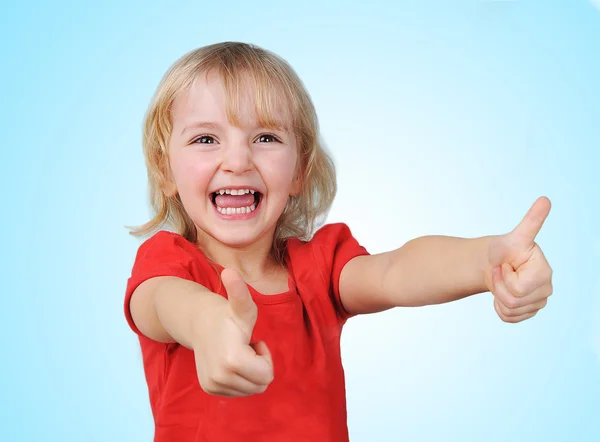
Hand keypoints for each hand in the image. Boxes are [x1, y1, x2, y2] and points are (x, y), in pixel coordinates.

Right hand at [193, 268, 273, 396]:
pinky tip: (229, 359)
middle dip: (259, 366)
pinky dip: (239, 378)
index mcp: (232, 360)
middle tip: (247, 346)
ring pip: (250, 390)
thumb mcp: (241, 304)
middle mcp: (220, 377)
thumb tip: (230, 271)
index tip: (255, 341)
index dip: (266, 357)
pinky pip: (238, 392)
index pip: (267, 376)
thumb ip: (239, 291)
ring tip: (238, 351)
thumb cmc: (227, 313)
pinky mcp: (209, 388)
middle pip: (260, 385)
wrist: (198, 322)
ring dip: (250, 372)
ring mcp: (213, 384)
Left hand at [485, 197, 553, 322]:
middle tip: (500, 272)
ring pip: (510, 310)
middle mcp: (547, 288)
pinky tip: (502, 294)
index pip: (517, 289)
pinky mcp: (530, 311)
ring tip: (501, 281)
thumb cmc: (503, 249)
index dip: (503, 276)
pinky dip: (499, 308)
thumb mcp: (514, 236)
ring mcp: (539, 301)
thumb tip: (545, 199)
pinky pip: (509, 318)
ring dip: (498, 296)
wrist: (494, 263)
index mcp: (544, 271)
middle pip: (513, 301)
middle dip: (498, 286)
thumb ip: (531, 221)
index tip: (505, 264)